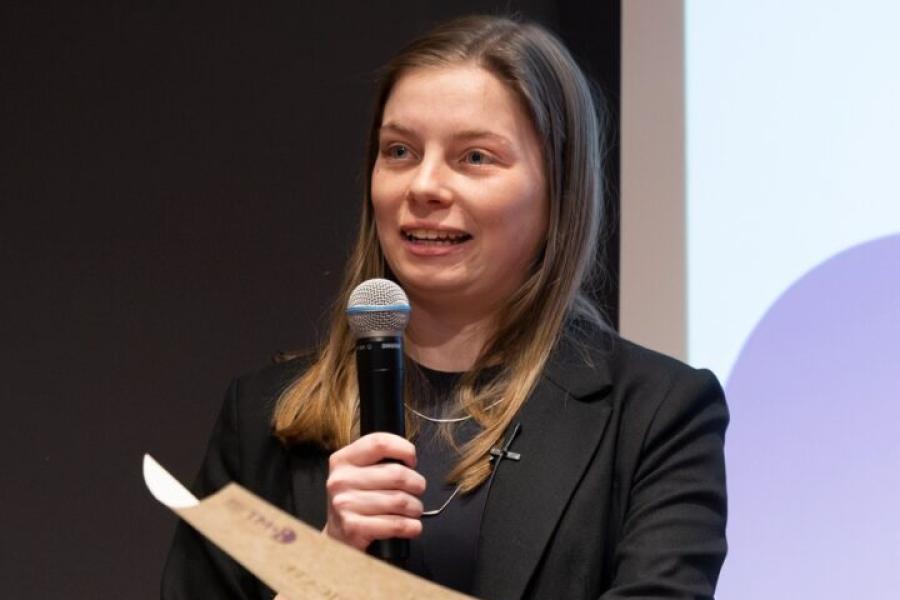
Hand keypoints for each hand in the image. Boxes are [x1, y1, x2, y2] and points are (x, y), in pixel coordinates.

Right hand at [323, 432, 425, 549]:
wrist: (337, 538)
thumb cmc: (356, 502)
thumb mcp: (358, 473)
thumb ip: (378, 461)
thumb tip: (409, 458)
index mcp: (343, 460)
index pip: (379, 443)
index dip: (404, 449)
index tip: (412, 460)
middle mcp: (341, 480)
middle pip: (396, 474)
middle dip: (417, 484)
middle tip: (417, 490)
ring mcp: (345, 504)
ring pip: (400, 500)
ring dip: (415, 508)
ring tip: (413, 510)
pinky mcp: (353, 528)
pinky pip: (396, 524)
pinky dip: (411, 527)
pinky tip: (411, 526)